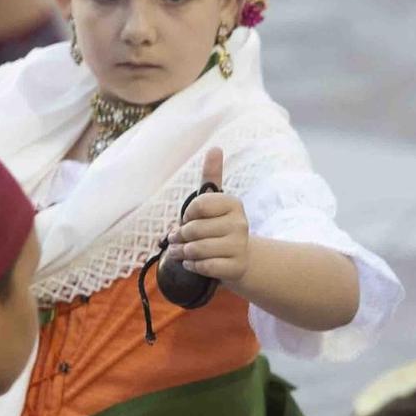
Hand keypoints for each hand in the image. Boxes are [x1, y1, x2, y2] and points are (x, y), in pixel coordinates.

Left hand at [172, 148, 250, 284]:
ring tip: (180, 253)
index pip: (196, 206)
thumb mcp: (214, 202)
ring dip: (182, 253)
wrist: (240, 259)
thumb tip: (215, 148)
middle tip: (175, 240)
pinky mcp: (236, 267)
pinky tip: (192, 264)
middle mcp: (240, 223)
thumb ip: (212, 176)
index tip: (188, 219)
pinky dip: (193, 267)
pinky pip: (204, 266)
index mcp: (233, 204)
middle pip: (193, 229)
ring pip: (196, 249)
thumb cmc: (218, 227)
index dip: (186, 215)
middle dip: (178, 237)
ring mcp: (240, 246)